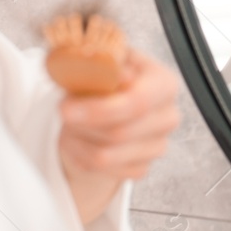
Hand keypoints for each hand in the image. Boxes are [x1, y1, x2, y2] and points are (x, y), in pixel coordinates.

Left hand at [57, 47, 181, 222]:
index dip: (99, 108)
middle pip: (120, 132)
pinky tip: (78, 138)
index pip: (138, 102)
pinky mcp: (142, 167)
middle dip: (82, 124)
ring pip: (106, 156)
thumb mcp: (103, 60)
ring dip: (77, 140)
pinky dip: (80, 156)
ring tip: (69, 123)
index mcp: (164, 83)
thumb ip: (99, 59)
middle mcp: (168, 116)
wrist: (108, 106)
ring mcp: (158, 145)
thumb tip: (89, 59)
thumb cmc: (107, 79)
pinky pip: (102, 171)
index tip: (65, 107)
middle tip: (62, 110)